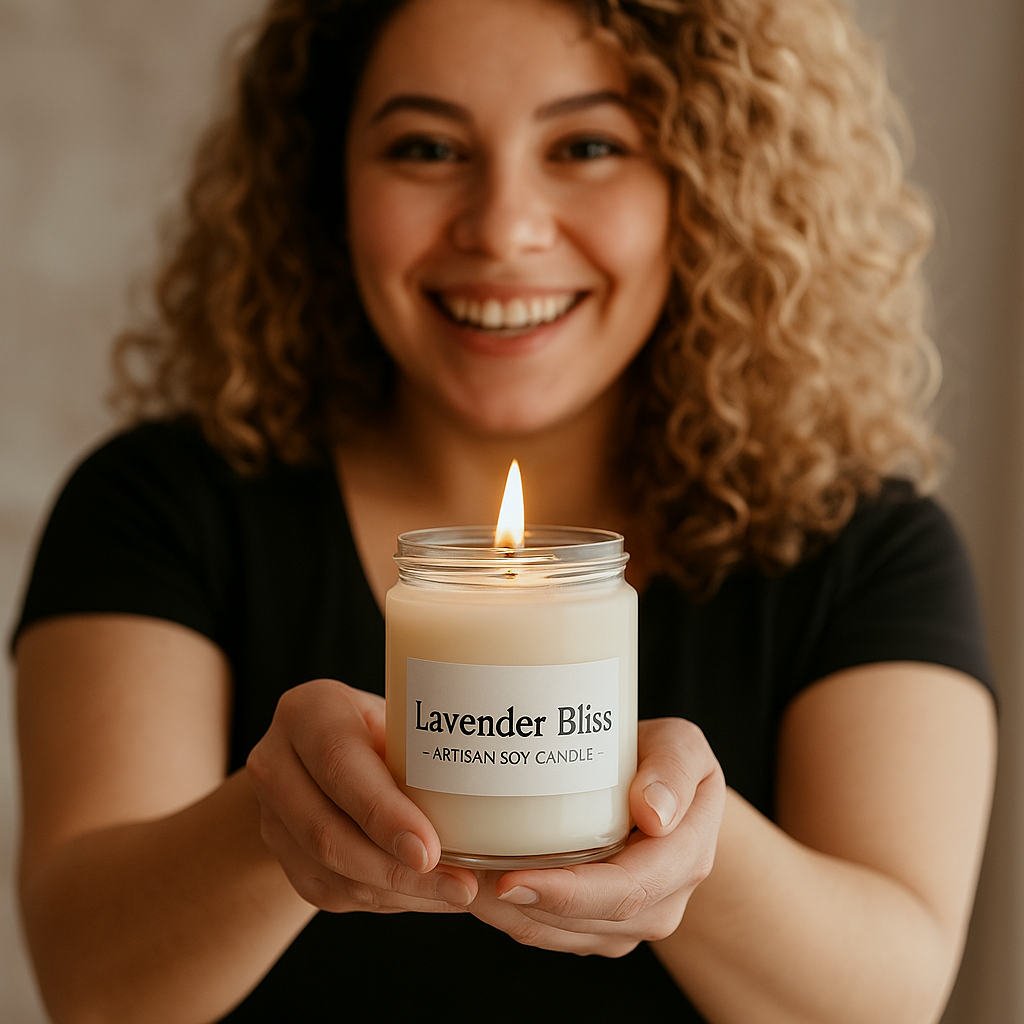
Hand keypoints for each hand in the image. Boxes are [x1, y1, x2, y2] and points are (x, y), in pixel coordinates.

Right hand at [246, 679, 477, 913]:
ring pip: (331, 870)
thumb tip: (493, 787)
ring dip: (399, 890)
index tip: (430, 848)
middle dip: (397, 868)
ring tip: (457, 893)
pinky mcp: (282, 858)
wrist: (321, 751)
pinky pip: (334, 892)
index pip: (339, 764)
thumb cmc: (378, 725)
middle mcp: (275, 763)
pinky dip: (389, 899)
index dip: (382, 812)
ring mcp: (271, 816)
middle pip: (328, 831)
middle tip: (459, 885)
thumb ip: (422, 743)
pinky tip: (431, 896)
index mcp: (306, 712)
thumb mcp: (394, 715)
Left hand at [468, 717, 723, 955]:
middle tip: (464, 879)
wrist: (674, 801)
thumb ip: (674, 769)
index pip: (625, 889)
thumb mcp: (682, 748)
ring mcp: (629, 923)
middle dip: (521, 906)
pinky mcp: (598, 927)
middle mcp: (660, 904)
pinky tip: (478, 886)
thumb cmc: (669, 765)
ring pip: (561, 934)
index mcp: (684, 858)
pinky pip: (552, 933)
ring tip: (458, 880)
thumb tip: (653, 812)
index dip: (566, 892)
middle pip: (586, 919)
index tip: (511, 878)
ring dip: (508, 915)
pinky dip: (513, 915)